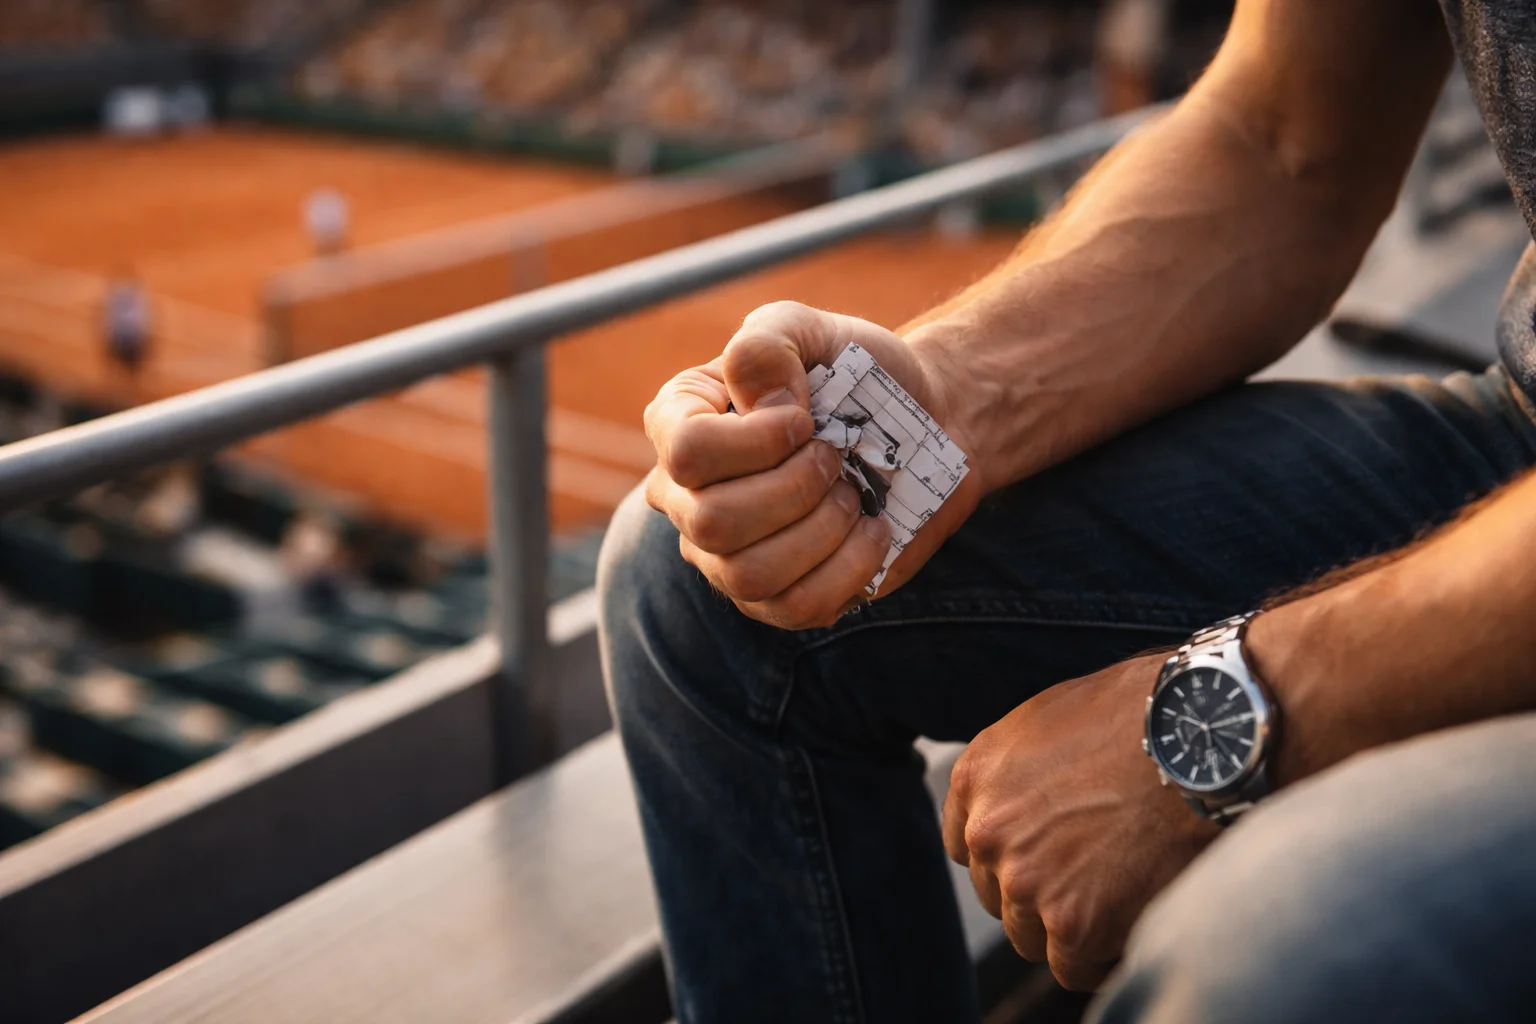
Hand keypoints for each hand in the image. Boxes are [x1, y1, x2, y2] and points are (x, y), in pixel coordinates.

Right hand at [643, 301, 985, 628]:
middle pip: (713, 523)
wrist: (927, 424)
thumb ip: (769, 340)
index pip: (685, 452)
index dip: (757, 441)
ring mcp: (726, 556)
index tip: (806, 417)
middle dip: (795, 488)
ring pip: (749, 574)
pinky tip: (873, 531)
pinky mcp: (776, 599)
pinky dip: (848, 569)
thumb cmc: (860, 375)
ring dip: (821, 530)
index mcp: (680, 423)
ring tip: (851, 496)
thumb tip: (755, 396)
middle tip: (835, 458)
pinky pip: (796, 608)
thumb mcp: (814, 330)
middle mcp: (687, 497)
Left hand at [941, 655, 1218, 989]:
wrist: (1201, 740)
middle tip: (1096, 875)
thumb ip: (1020, 771)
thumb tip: (1026, 804)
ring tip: (1121, 896)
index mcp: (976, 776)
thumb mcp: (1051, 721)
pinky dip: (1101, 958)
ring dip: (1070, 926)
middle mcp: (988, 831)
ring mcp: (1025, 880)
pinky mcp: (1071, 923)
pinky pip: (1072, 967)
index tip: (1046, 857)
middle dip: (1041, 891)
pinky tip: (1132, 926)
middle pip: (1000, 893)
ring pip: (1030, 935)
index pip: (968, 845)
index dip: (1009, 857)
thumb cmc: (1142, 716)